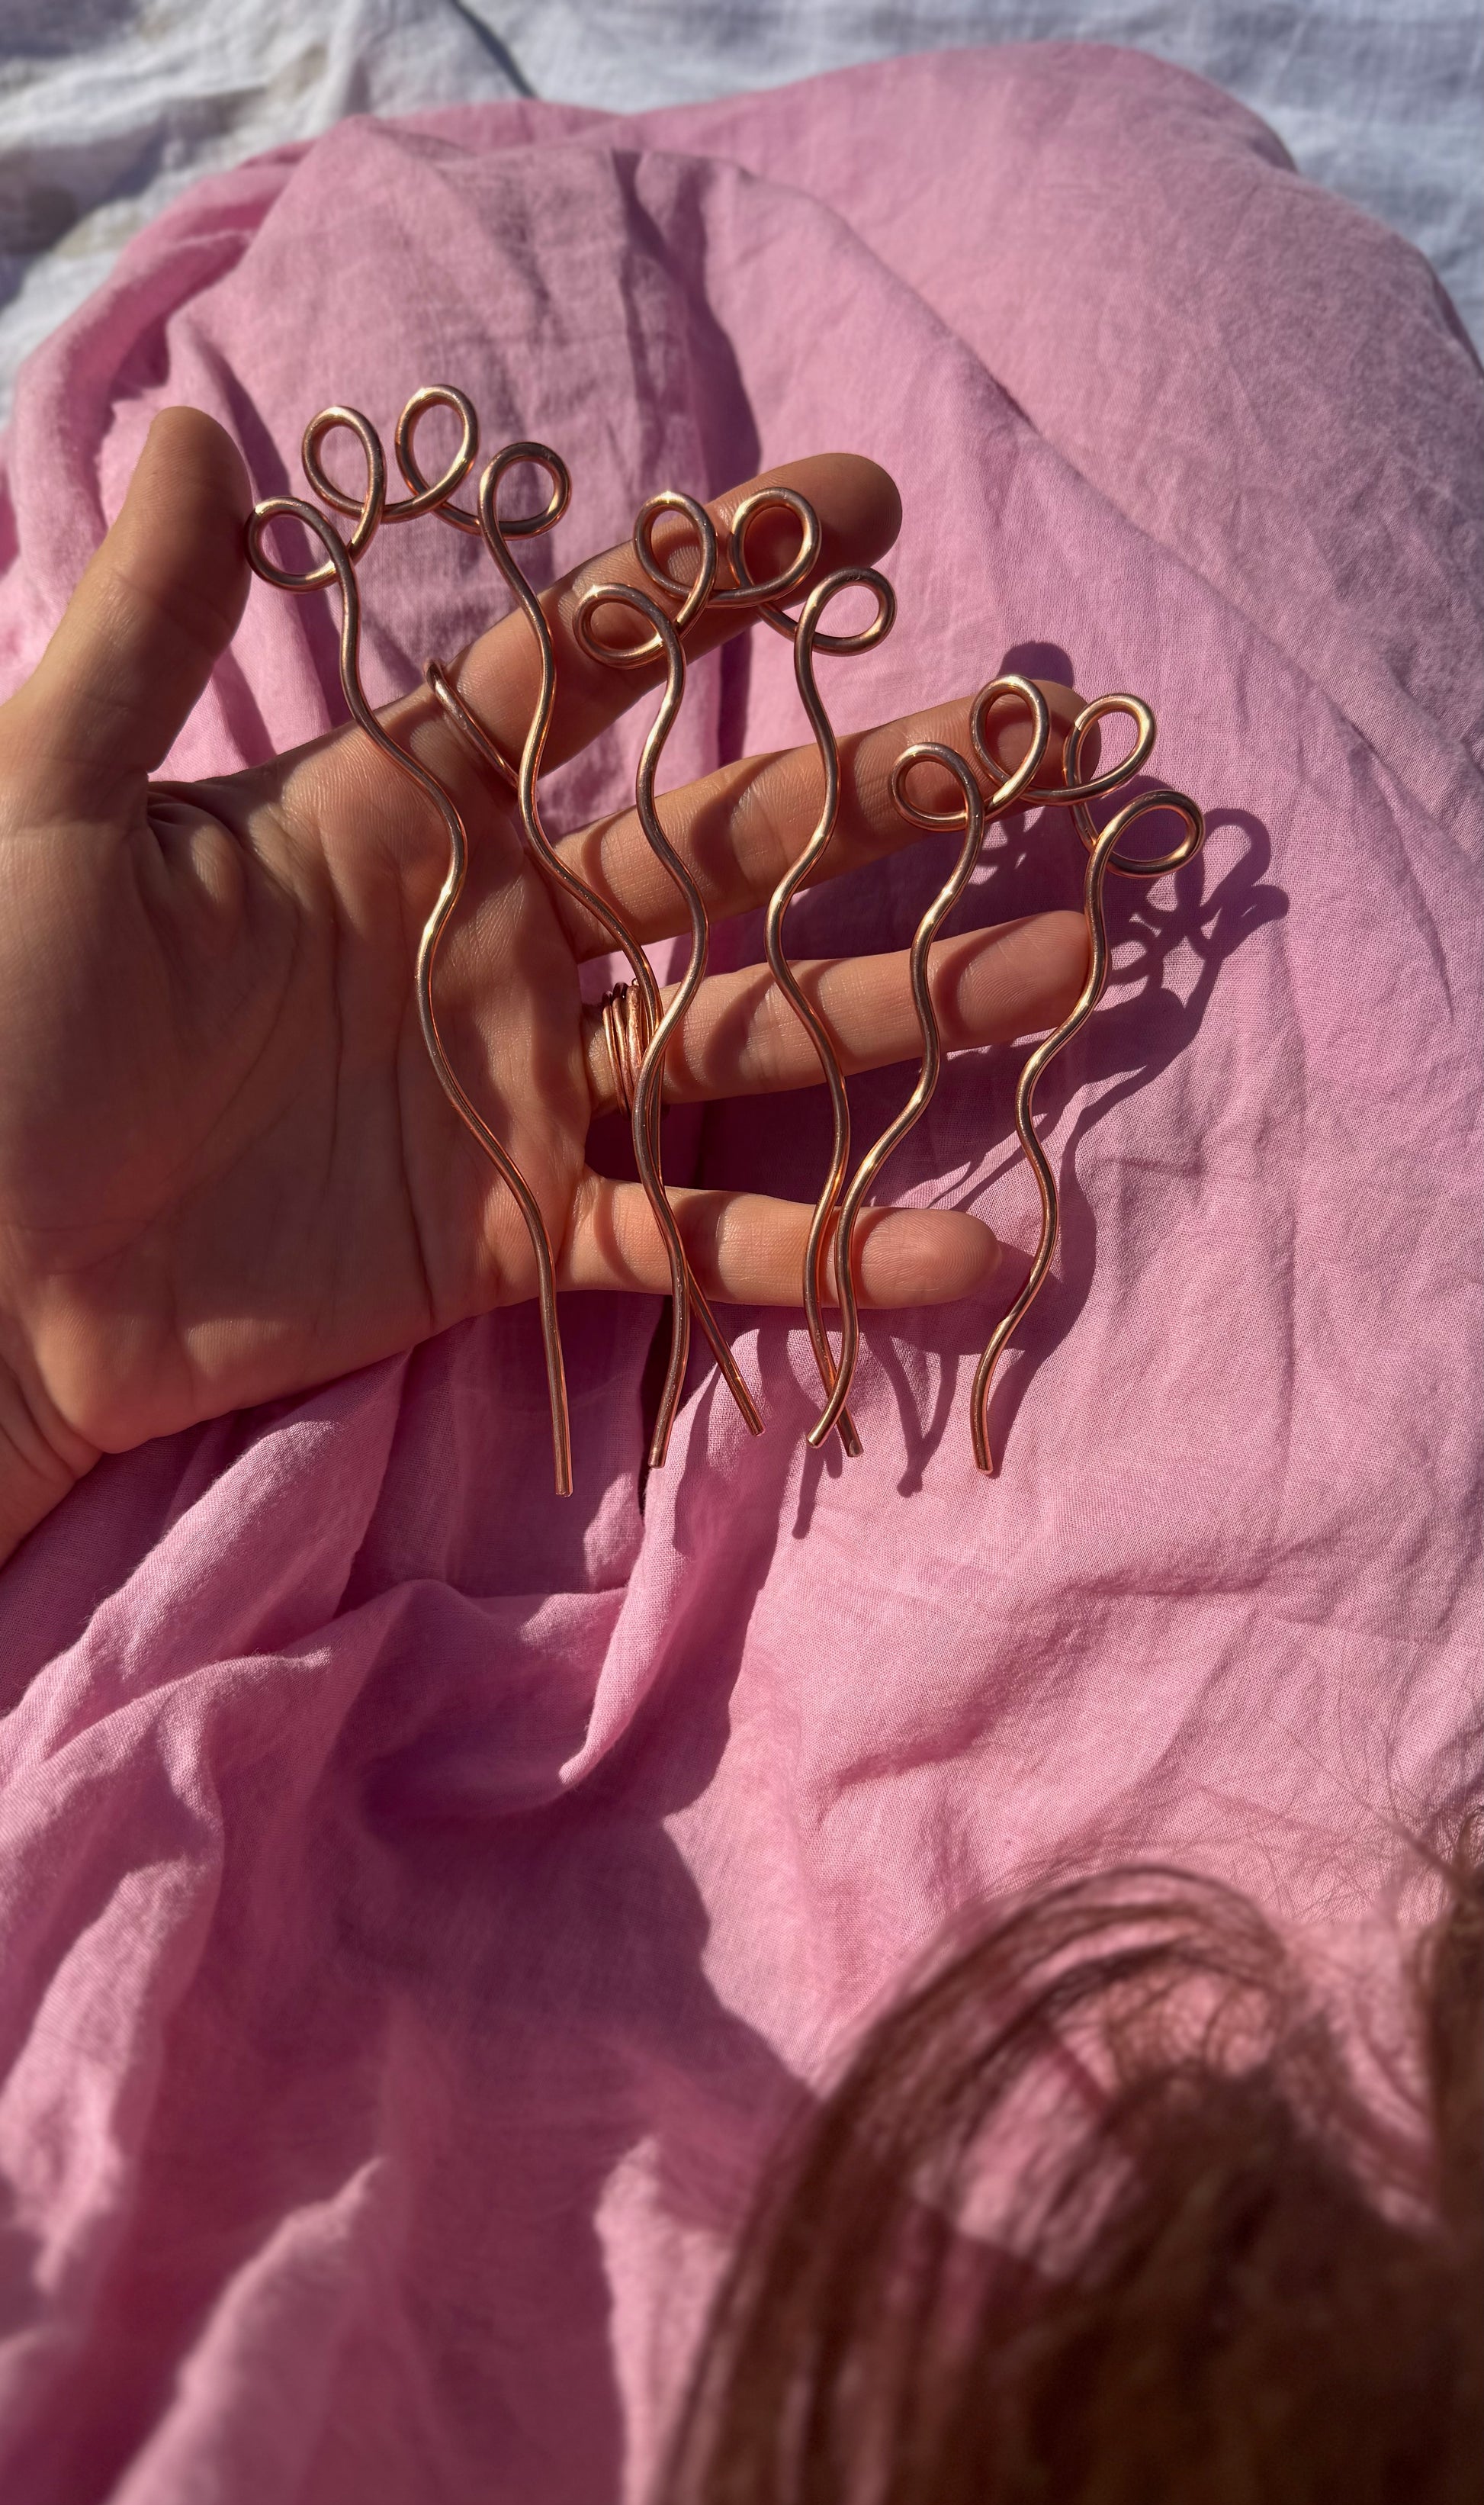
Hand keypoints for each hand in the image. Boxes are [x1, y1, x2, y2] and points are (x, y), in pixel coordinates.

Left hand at [0, 409, 1086, 1558]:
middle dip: (875, 797)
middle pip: (717, 852)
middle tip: (1035, 750)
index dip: (714, 587)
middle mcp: (488, 940)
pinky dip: (819, 1257)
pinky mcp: (514, 1241)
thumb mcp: (40, 804)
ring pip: (747, 1039)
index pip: (581, 672)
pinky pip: (691, 1243)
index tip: (855, 508)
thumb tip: (186, 429)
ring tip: (1062, 967)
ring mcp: (516, 1093)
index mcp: (391, 811)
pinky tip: (958, 1253)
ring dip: (904, 1013)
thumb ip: (141, 635)